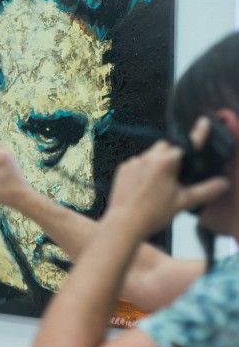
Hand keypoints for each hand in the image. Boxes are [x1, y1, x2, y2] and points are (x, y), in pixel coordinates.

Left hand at [105, 117, 229, 237]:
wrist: (123, 225)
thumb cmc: (153, 214)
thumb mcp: (184, 202)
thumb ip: (206, 191)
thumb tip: (224, 183)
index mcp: (166, 162)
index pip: (187, 144)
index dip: (198, 134)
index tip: (204, 122)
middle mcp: (148, 157)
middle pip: (167, 146)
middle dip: (175, 152)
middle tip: (180, 167)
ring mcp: (133, 163)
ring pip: (151, 154)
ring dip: (159, 160)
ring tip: (161, 180)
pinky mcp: (122, 170)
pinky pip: (137, 162)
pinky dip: (144, 168)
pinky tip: (146, 184)